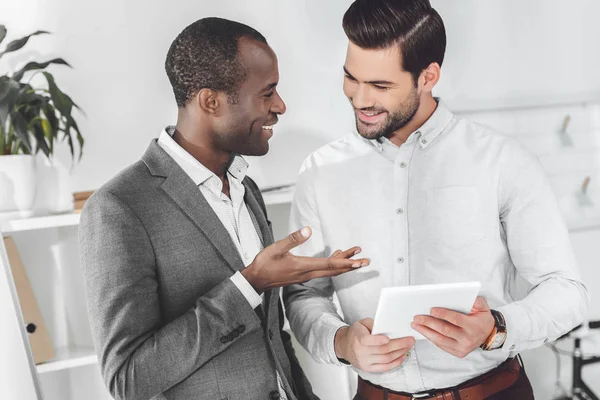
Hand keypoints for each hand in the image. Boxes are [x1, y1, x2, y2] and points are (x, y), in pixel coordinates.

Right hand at [242, 226, 369, 292]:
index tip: (358, 261)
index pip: (329, 264)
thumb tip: (308, 229)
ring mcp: (306, 276)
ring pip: (329, 270)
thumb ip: (293, 239)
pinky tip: (338, 257)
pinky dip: (332, 264)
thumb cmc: (264, 264)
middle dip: (351, 265)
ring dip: (344, 265)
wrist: (256, 280)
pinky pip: (322, 270)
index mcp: (303, 267)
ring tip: (358, 259)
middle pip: (334, 270)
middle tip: (366, 262)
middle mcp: (308, 274)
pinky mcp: (303, 275)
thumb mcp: (276, 248)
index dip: (345, 262)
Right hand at [334, 318, 414, 372]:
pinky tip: (402, 355)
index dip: (378, 340)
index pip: (367, 341)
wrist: (345, 346)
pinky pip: (385, 367)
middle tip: (410, 340)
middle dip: (399, 345)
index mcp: (358, 338)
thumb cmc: (356, 333)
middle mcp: (361, 352)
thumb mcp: (361, 323)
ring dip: (400, 353)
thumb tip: (387, 326)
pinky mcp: (369, 368)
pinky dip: (396, 362)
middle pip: (382, 350)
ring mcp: (365, 362)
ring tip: (409, 346)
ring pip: (386, 359)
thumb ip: (373, 324)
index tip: (388, 338)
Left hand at [411, 296, 494, 357]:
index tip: (431, 310)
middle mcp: (468, 338)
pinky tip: (423, 332)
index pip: (455, 319)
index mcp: (473, 326)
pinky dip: (431, 338)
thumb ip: (475, 301)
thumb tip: (463, 295)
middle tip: (417, 317)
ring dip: (426, 332)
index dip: (443, 314)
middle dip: (429, 323)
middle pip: (445, 330)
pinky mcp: (458, 353)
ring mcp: (462, 347)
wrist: (489, 335)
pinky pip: (441, 346)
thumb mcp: (482, 307)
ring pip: (440, 340)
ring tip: (415, 325)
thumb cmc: (482, 318)